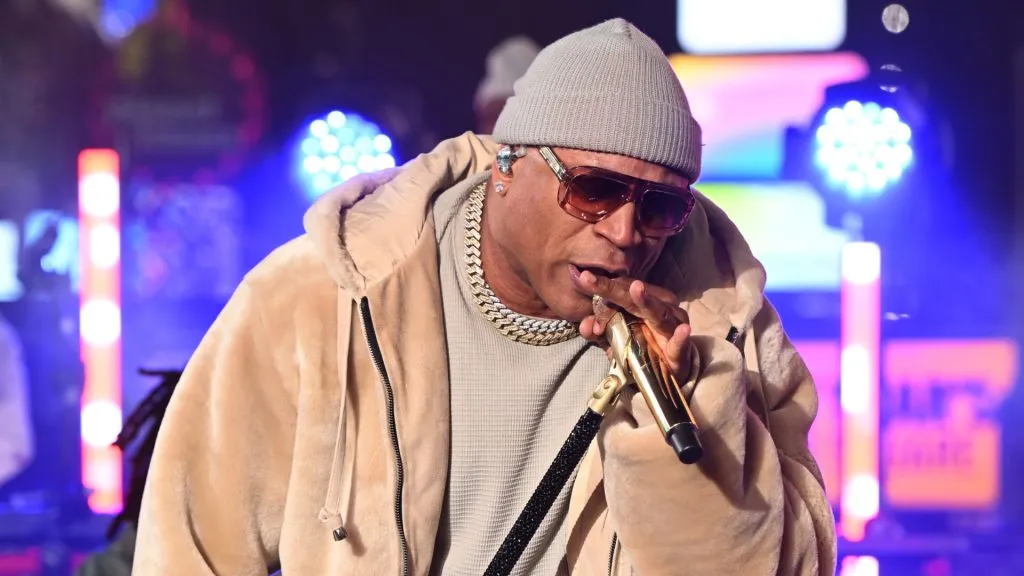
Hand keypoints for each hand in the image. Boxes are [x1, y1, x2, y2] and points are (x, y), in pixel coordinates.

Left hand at [573, 270, 691, 377]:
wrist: (668, 373)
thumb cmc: (641, 349)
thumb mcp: (614, 340)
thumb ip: (598, 330)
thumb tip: (585, 324)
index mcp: (644, 303)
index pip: (622, 288)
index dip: (602, 288)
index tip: (582, 280)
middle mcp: (660, 308)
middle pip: (633, 297)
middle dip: (611, 289)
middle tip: (589, 279)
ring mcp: (672, 328)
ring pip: (658, 313)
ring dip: (647, 302)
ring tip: (636, 289)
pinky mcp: (679, 351)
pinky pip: (679, 344)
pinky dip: (680, 338)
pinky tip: (682, 330)